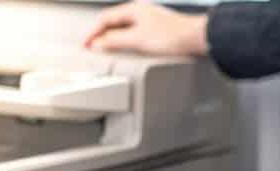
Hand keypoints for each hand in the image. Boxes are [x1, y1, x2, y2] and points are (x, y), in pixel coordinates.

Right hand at [83, 1, 208, 55]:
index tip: (84, 45)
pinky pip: (131, 35)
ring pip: (122, 30)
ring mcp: (147, 21)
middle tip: (91, 49)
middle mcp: (139, 13)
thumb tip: (98, 44)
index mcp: (133, 10)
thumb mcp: (136, 40)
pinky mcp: (153, 31)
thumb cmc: (171, 35)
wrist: (195, 39)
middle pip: (112, 23)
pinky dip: (122, 43)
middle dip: (100, 36)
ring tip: (104, 52)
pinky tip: (124, 51)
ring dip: (111, 40)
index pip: (104, 20)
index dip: (92, 33)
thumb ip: (115, 41)